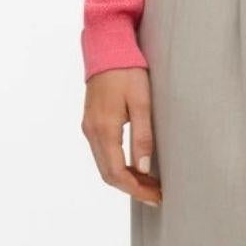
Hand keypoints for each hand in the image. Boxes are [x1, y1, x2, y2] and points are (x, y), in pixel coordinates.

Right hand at [81, 67, 162, 204]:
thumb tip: (144, 168)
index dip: (136, 189)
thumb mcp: (141, 102)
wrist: (107, 49)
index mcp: (104, 129)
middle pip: (108, 174)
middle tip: (156, 195)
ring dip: (125, 179)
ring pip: (104, 166)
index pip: (117, 173)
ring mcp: (89, 128)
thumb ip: (142, 136)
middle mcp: (91, 132)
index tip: (156, 196)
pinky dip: (118, 166)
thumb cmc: (128, 72)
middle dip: (132, 188)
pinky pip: (102, 154)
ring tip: (150, 184)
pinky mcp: (91, 123)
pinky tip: (135, 167)